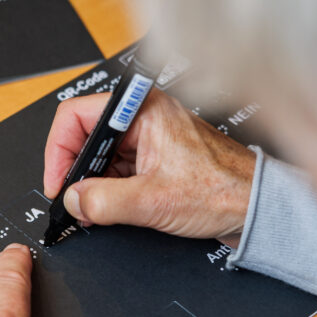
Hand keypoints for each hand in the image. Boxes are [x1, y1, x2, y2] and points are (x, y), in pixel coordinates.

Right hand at [44, 91, 255, 244]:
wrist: (257, 207)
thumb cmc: (224, 190)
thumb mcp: (153, 201)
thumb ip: (103, 201)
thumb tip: (73, 201)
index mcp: (142, 107)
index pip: (75, 115)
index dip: (59, 152)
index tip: (59, 184)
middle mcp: (143, 115)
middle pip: (84, 135)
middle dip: (75, 172)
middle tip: (74, 201)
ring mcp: (147, 135)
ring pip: (98, 154)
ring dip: (91, 183)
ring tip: (94, 209)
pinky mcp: (152, 155)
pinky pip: (115, 167)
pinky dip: (106, 188)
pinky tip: (108, 207)